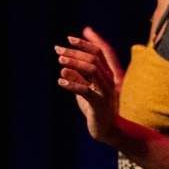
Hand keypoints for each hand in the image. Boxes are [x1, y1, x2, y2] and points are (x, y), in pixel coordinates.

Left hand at [57, 27, 124, 143]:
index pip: (102, 52)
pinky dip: (72, 84)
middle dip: (76, 51)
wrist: (108, 130)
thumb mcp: (86, 90)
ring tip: (59, 60)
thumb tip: (64, 66)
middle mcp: (110, 79)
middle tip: (58, 49)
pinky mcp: (99, 104)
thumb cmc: (96, 108)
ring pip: (92, 70)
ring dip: (75, 63)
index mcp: (110, 74)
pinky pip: (86, 90)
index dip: (88, 42)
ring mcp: (106, 91)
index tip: (70, 37)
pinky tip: (60, 81)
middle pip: (94, 58)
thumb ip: (79, 78)